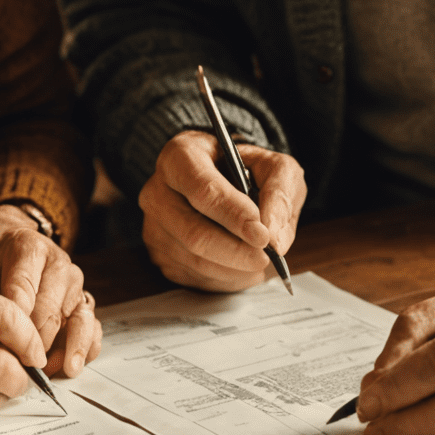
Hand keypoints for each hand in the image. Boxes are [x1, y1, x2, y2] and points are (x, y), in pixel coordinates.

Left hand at [0, 205, 102, 376]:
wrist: (4, 246)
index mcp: (29, 247)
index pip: (22, 286)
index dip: (13, 319)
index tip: (1, 344)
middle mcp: (58, 264)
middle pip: (51, 308)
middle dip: (36, 341)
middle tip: (19, 367)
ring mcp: (73, 285)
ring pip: (80, 317)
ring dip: (70, 347)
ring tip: (62, 370)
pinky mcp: (82, 304)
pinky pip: (92, 327)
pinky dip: (84, 348)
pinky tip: (70, 366)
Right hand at [138, 130, 305, 291]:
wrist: (224, 181)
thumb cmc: (246, 171)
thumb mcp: (274, 166)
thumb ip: (280, 192)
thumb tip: (274, 235)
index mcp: (181, 156)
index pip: (203, 189)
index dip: (233, 215)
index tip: (262, 234)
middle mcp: (158, 190)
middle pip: (194, 232)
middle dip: (236, 251)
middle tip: (266, 257)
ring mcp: (154, 226)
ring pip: (195, 260)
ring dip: (234, 269)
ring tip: (260, 262)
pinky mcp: (159, 254)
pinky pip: (193, 277)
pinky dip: (225, 279)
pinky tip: (241, 266)